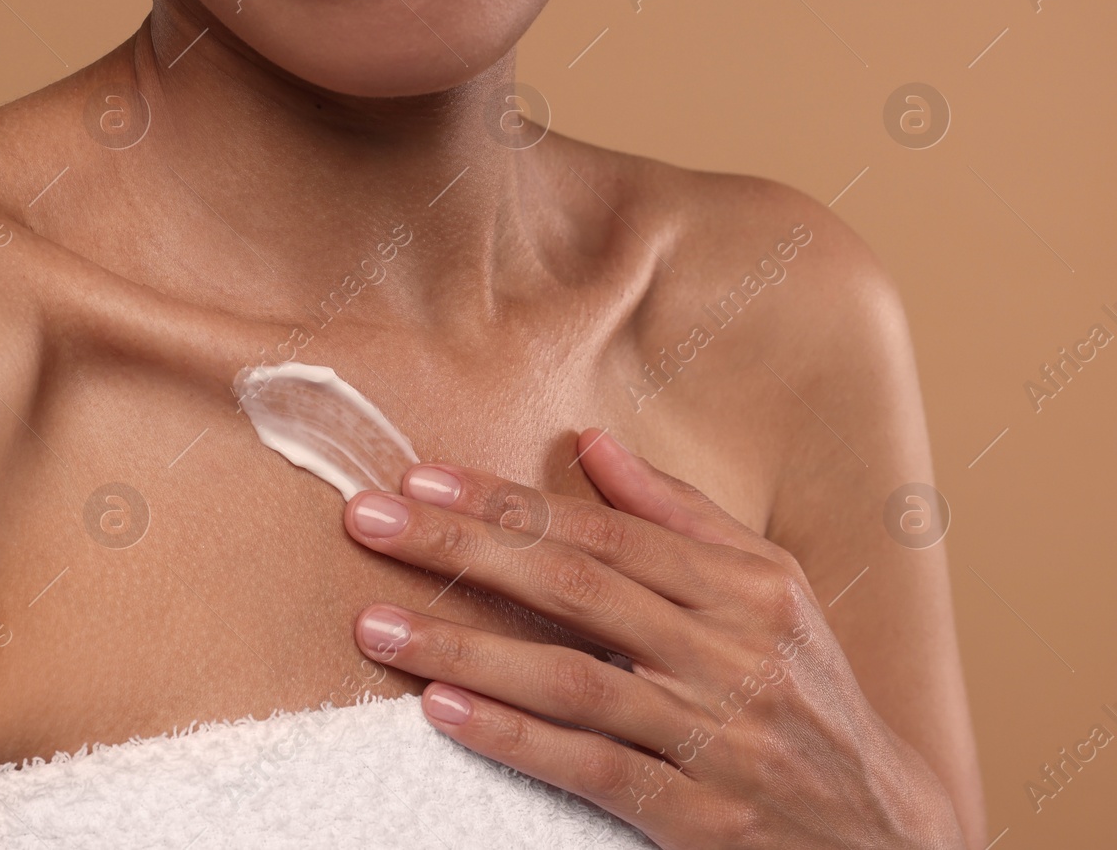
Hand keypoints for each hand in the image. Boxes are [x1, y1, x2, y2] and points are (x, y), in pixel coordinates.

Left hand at [342, 429, 967, 848]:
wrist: (884, 831)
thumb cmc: (810, 692)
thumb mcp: (771, 591)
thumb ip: (679, 516)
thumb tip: (593, 444)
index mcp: (745, 588)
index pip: (604, 529)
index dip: (506, 501)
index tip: (420, 479)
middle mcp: (731, 653)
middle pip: (575, 587)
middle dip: (462, 549)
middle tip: (369, 521)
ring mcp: (714, 737)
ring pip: (572, 678)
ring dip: (465, 647)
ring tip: (376, 626)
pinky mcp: (698, 816)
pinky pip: (592, 769)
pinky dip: (514, 737)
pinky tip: (444, 711)